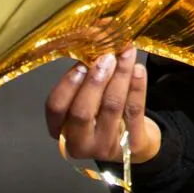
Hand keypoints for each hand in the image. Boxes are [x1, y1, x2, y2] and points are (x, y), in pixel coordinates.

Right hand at [45, 46, 159, 163]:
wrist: (134, 144)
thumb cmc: (103, 117)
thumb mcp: (88, 103)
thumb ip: (85, 81)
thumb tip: (95, 45)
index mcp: (61, 131)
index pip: (55, 108)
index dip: (67, 85)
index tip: (81, 64)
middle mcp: (80, 143)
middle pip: (81, 111)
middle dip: (95, 81)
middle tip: (106, 57)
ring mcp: (106, 147)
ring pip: (111, 108)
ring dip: (120, 76)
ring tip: (126, 54)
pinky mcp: (132, 145)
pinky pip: (134, 111)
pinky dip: (137, 87)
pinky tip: (138, 69)